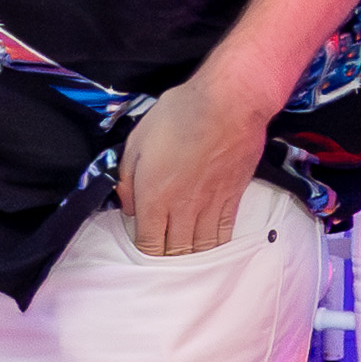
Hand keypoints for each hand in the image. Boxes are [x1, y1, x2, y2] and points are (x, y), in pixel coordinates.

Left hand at [114, 71, 269, 256]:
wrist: (229, 103)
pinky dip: (216, 244)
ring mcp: (211, 206)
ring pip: (201, 248)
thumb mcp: (137, 140)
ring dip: (192, 256)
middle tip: (163, 253)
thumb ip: (127, 178)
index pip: (148, 244)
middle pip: (176, 252)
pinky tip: (211, 245)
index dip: (145, 251)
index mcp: (155, 197)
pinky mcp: (233, 198)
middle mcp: (184, 209)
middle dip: (167, 258)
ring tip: (186, 255)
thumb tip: (128, 206)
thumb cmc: (179, 115)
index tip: (143, 245)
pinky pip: (224, 233)